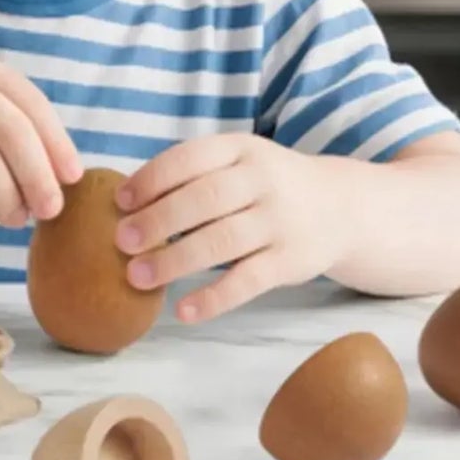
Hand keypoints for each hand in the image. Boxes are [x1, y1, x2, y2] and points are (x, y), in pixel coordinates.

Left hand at [113, 133, 350, 322]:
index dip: (151, 179)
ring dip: (175, 260)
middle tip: (121, 242)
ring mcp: (279, 221)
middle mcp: (262, 180)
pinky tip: (183, 311)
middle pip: (203, 199)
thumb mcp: (238, 162)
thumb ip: (193, 177)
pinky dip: (213, 298)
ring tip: (137, 276)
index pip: (190, 158)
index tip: (119, 202)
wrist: (340, 208)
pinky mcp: (291, 261)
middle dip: (157, 221)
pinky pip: (247, 282)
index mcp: (240, 149)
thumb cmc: (267, 186)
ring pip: (222, 241)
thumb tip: (125, 204)